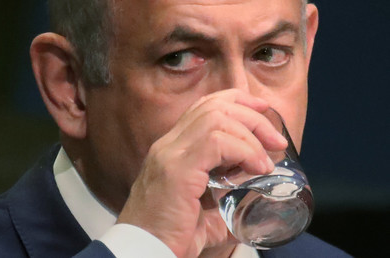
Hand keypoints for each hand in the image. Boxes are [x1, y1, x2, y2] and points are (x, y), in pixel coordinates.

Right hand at [117, 89, 287, 256]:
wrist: (144, 251)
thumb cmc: (170, 235)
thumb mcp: (202, 213)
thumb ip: (224, 203)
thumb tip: (251, 205)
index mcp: (172, 150)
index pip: (203, 107)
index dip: (236, 101)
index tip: (262, 111)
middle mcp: (168, 146)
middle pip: (214, 107)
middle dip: (252, 117)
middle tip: (276, 141)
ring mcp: (170, 155)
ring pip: (216, 118)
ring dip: (250, 134)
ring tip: (266, 160)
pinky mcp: (177, 170)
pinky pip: (216, 142)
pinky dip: (244, 150)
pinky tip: (255, 167)